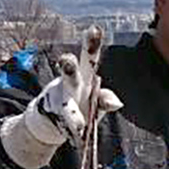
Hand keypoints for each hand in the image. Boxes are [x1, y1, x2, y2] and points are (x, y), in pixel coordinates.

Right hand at [0, 27, 121, 168]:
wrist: (52, 120)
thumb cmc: (81, 103)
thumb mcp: (97, 101)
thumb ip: (105, 99)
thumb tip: (117, 102)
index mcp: (82, 76)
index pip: (88, 57)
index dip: (91, 43)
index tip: (94, 28)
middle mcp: (68, 84)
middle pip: (69, 72)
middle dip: (67, 66)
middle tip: (66, 60)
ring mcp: (60, 101)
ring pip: (66, 105)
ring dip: (72, 114)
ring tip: (80, 125)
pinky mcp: (56, 118)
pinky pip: (68, 127)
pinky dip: (75, 134)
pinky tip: (80, 140)